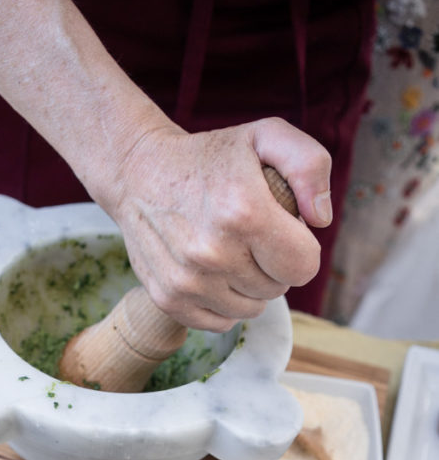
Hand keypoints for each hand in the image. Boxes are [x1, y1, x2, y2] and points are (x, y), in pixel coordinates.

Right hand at [102, 116, 332, 331]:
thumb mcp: (265, 136)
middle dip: (273, 265)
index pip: (303, 266)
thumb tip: (320, 220)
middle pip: (277, 290)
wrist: (138, 172)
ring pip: (250, 310)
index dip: (300, 249)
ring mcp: (187, 281)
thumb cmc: (209, 157)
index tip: (283, 231)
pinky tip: (211, 273)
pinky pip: (220, 323)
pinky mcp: (169, 299)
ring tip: (230, 252)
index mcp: (243, 211)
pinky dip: (222, 304)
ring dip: (249, 287)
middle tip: (251, 237)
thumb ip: (310, 165)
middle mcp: (212, 252)